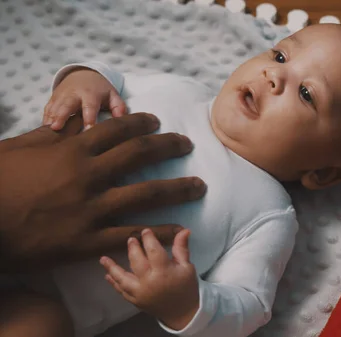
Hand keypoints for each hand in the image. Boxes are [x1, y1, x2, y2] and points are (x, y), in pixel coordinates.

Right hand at [0, 113, 205, 271]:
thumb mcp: (22, 148)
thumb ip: (53, 137)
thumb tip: (74, 124)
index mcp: (73, 149)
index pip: (118, 129)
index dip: (142, 123)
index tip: (158, 122)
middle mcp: (89, 175)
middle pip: (141, 154)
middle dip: (169, 146)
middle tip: (187, 144)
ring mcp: (91, 208)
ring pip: (147, 194)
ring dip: (178, 188)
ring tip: (200, 185)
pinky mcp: (88, 240)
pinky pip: (132, 234)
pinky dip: (159, 232)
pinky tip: (180, 230)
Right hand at [43, 68, 126, 130]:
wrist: (83, 74)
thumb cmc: (101, 90)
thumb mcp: (113, 95)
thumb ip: (119, 106)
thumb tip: (121, 119)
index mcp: (90, 94)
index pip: (90, 107)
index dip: (89, 118)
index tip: (88, 130)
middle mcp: (74, 94)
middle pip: (66, 105)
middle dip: (61, 116)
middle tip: (56, 128)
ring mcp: (61, 96)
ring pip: (54, 108)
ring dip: (50, 119)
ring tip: (48, 134)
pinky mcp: (53, 99)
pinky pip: (47, 109)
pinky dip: (45, 118)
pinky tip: (44, 131)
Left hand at [101, 228, 199, 330]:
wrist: (182, 312)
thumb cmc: (186, 287)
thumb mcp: (186, 266)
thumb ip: (181, 248)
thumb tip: (184, 230)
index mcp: (164, 272)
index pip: (154, 251)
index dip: (149, 239)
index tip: (145, 231)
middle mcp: (149, 282)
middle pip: (137, 261)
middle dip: (132, 249)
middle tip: (130, 239)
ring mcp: (140, 293)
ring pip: (123, 278)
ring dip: (112, 268)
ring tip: (103, 259)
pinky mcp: (135, 301)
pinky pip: (122, 291)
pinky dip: (114, 283)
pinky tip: (108, 274)